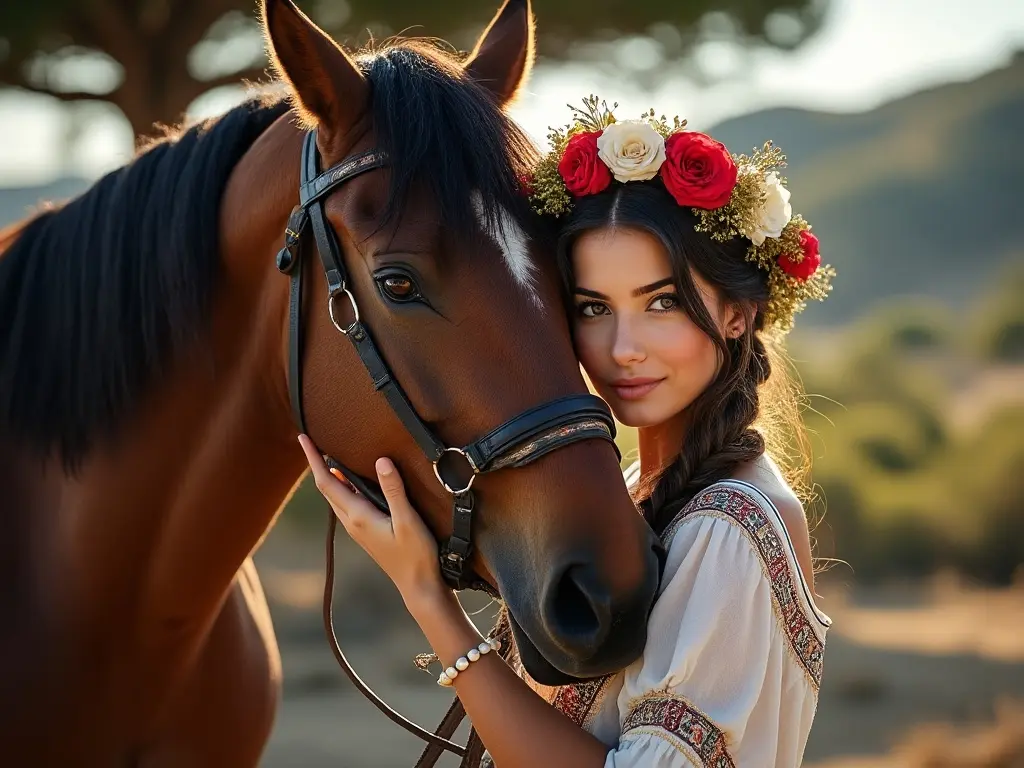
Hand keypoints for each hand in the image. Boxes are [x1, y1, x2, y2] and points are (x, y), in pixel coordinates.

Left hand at [297, 434, 448, 605]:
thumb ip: (394, 490)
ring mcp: (357, 529)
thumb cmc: (415, 555)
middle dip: (317, 464)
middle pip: (326, 488)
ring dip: (329, 475)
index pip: (327, 482)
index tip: (303, 438)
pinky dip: (343, 487)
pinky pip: (347, 504)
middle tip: (312, 441)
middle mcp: (352, 522)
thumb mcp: (407, 520)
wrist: (417, 586)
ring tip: (328, 455)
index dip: (314, 459)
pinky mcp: (366, 532)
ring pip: (335, 497)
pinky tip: (353, 481)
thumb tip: (380, 461)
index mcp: (358, 516)